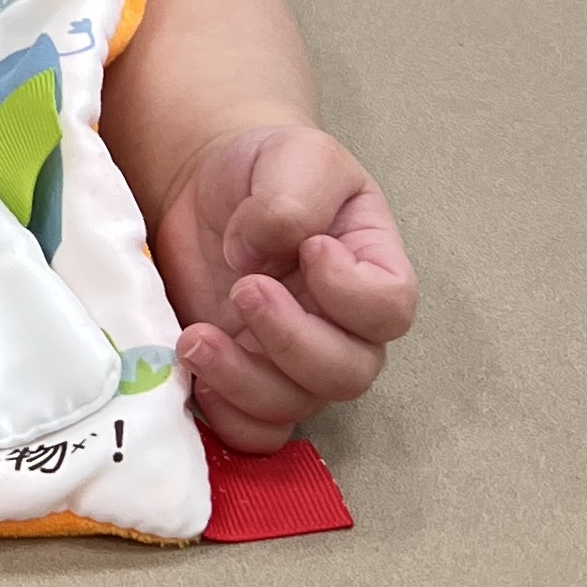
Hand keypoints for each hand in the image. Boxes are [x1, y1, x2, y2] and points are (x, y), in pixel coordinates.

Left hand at [153, 123, 416, 452]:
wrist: (209, 184)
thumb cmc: (267, 169)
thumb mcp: (293, 155)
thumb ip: (292, 199)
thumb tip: (260, 255)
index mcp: (371, 267)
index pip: (391, 309)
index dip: (352, 293)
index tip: (309, 250)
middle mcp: (342, 326)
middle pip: (349, 373)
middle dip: (292, 340)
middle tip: (244, 288)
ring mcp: (292, 359)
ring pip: (297, 406)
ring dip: (245, 380)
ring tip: (197, 335)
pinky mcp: (244, 377)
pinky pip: (256, 431)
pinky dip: (228, 417)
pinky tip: (194, 371)